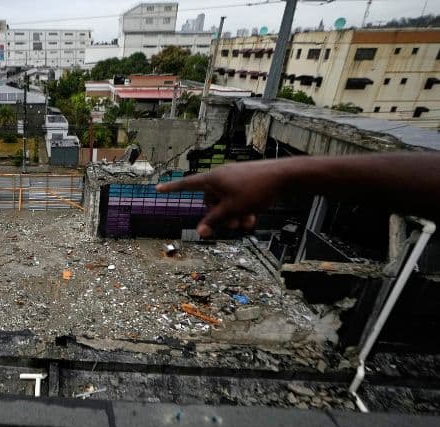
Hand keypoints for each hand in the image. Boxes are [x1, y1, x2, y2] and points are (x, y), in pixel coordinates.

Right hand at [156, 161, 286, 237]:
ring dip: (233, 215)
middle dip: (219, 215)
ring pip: (225, 202)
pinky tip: (253, 216)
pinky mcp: (246, 181)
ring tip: (246, 222)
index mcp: (212, 178)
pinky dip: (241, 208)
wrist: (284, 176)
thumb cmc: (256, 189)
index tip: (158, 189)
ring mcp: (234, 178)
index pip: (186, 184)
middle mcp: (221, 176)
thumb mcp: (232, 209)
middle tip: (232, 224)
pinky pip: (236, 198)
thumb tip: (199, 232)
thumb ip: (214, 221)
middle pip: (210, 200)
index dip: (171, 188)